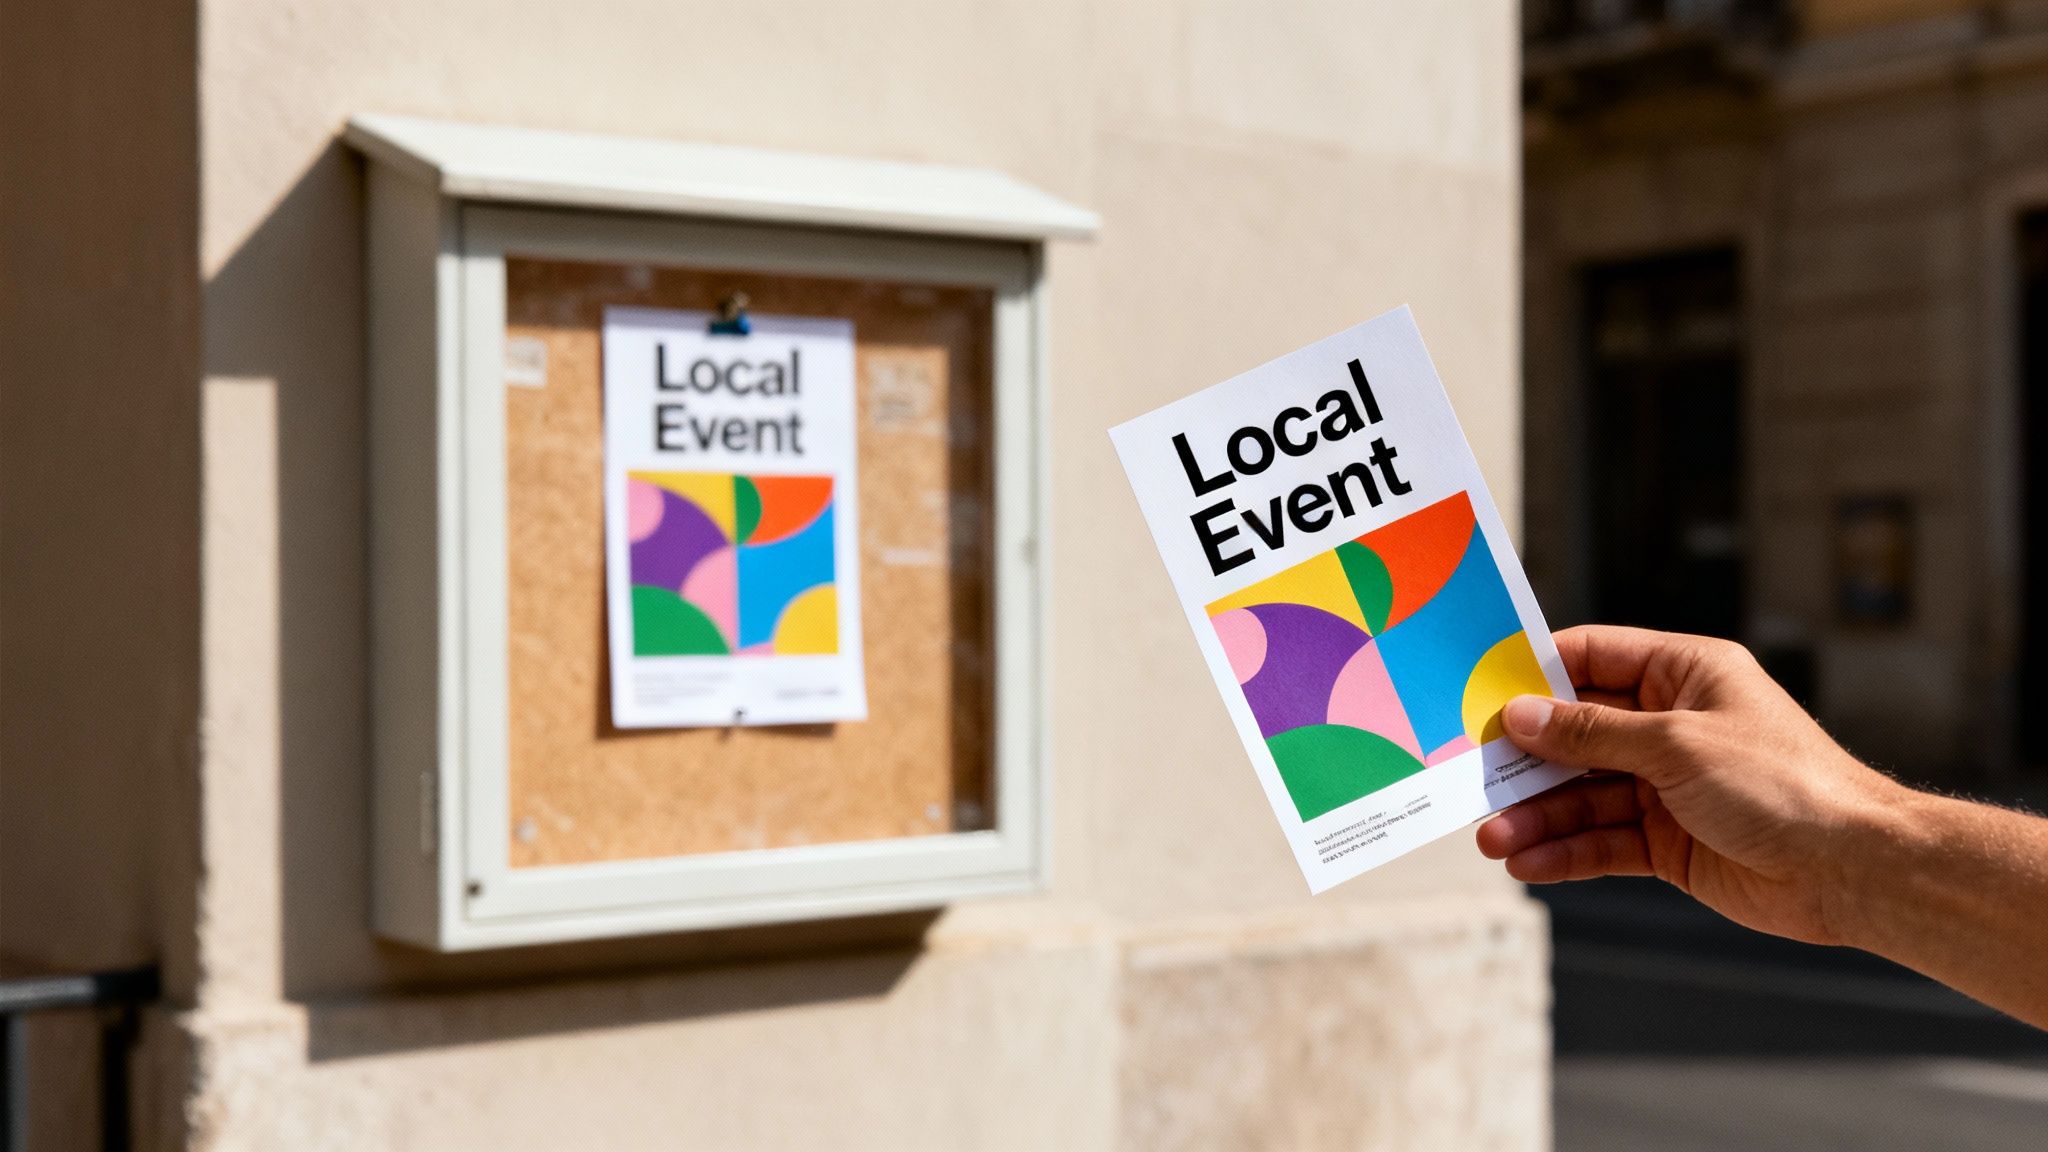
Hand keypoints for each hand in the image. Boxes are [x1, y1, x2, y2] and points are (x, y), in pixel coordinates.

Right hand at [1475, 625, 1904, 946]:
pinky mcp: (1668, 840)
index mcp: (1683, 674)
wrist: (1853, 869)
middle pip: (1576, 735)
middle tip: (1469, 776)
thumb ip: (1592, 733)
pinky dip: (1565, 851)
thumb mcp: (1676, 744)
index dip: (1534, 674)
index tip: (1478, 691)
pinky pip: (1602, 840)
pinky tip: (1528, 863)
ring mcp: (1667, 785)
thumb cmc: (1784, 783)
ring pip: (1583, 794)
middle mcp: (1671, 724)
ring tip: (1492, 838)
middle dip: (1525, 760)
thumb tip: (1521, 715)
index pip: (1591, 659)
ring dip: (1537, 815)